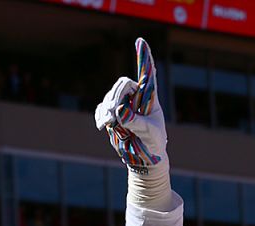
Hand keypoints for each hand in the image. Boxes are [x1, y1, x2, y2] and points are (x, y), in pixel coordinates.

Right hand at [94, 38, 166, 174]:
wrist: (146, 156)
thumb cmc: (154, 142)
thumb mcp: (150, 132)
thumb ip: (136, 121)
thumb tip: (119, 110)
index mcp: (150, 97)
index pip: (147, 74)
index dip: (144, 57)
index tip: (140, 41)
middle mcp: (135, 96)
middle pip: (122, 85)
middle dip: (116, 96)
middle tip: (113, 114)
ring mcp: (122, 104)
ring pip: (110, 97)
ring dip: (107, 109)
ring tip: (109, 124)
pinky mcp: (112, 114)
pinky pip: (102, 108)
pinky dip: (100, 115)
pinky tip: (103, 125)